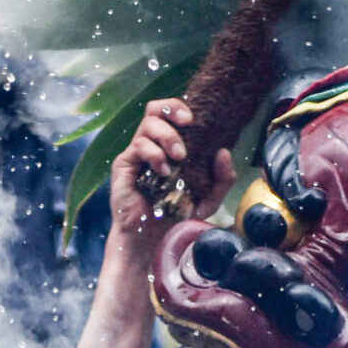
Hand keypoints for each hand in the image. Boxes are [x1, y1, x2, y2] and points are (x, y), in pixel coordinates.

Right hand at [108, 100, 231, 260]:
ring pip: (148, 124)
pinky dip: (154, 154)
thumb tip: (223, 151)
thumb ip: (222, 179)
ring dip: (168, 136)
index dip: (180, 108)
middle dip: (172, 109)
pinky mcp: (124, 164)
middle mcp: (152, 145)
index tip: (195, 119)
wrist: (152, 239)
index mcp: (170, 146)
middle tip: (188, 124)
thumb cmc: (177, 217)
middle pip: (155, 108)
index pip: (171, 114)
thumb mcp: (208, 199)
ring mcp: (137, 154)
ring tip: (179, 157)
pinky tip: (164, 171)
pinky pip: (138, 146)